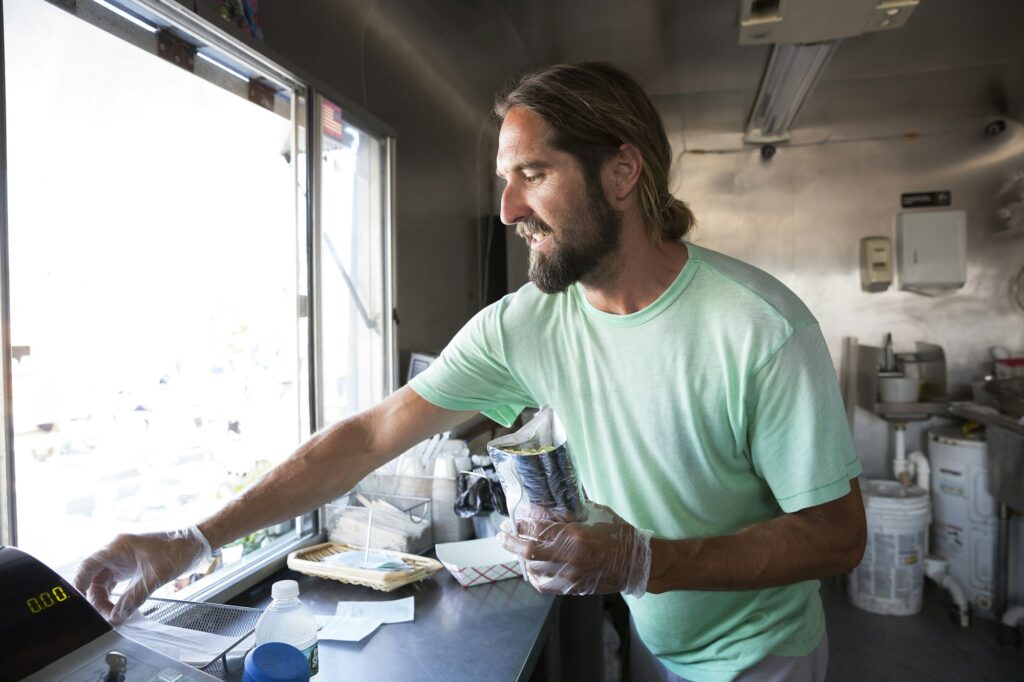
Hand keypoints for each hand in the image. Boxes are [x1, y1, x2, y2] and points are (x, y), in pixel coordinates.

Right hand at [73, 526, 211, 623]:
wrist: (194, 543)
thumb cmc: (177, 551)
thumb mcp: (154, 577)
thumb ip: (133, 598)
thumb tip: (117, 617)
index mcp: (118, 546)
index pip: (88, 565)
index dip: (79, 583)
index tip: (78, 602)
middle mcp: (117, 550)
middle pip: (93, 575)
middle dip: (95, 596)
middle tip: (103, 614)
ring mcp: (123, 557)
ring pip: (103, 579)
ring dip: (104, 597)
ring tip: (112, 613)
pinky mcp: (131, 564)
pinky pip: (114, 580)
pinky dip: (114, 593)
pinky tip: (118, 606)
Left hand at [497, 502, 651, 596]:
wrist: (636, 564)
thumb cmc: (619, 535)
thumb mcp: (596, 514)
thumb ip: (572, 511)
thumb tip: (549, 503)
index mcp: (576, 535)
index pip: (539, 529)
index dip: (522, 524)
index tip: (513, 519)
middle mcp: (570, 557)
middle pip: (529, 551)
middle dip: (510, 542)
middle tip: (502, 534)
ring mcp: (571, 575)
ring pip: (534, 569)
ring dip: (520, 558)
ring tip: (514, 549)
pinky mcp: (574, 587)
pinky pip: (545, 585)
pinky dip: (534, 576)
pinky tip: (530, 569)